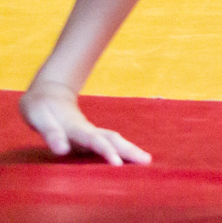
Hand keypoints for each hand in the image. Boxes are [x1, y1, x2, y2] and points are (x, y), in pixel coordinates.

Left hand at [20, 81, 150, 165]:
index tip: (119, 164)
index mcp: (76, 127)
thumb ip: (52, 134)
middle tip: (147, 160)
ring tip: (145, 159)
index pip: (95, 140)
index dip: (107, 151)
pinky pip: (108, 143)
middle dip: (129, 150)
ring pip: (113, 139)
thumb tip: (62, 151)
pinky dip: (121, 149)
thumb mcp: (39, 118)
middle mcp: (87, 130)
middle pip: (112, 139)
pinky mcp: (89, 136)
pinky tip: (128, 156)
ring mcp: (90, 133)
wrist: (49, 92)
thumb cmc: (41, 107)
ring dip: (128, 149)